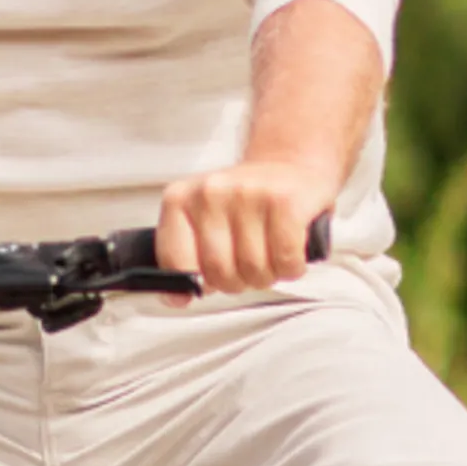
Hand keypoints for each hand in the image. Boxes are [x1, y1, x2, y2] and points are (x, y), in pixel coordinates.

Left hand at [157, 160, 332, 294]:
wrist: (288, 167)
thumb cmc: (245, 204)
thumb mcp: (202, 222)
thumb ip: (183, 258)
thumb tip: (178, 298)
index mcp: (181, 198)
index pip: (174, 261)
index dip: (196, 282)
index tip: (208, 283)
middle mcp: (210, 192)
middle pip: (218, 272)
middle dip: (238, 281)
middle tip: (247, 266)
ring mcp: (248, 193)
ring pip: (254, 270)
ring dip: (268, 275)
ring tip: (270, 256)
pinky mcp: (285, 201)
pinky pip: (285, 260)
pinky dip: (291, 267)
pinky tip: (290, 252)